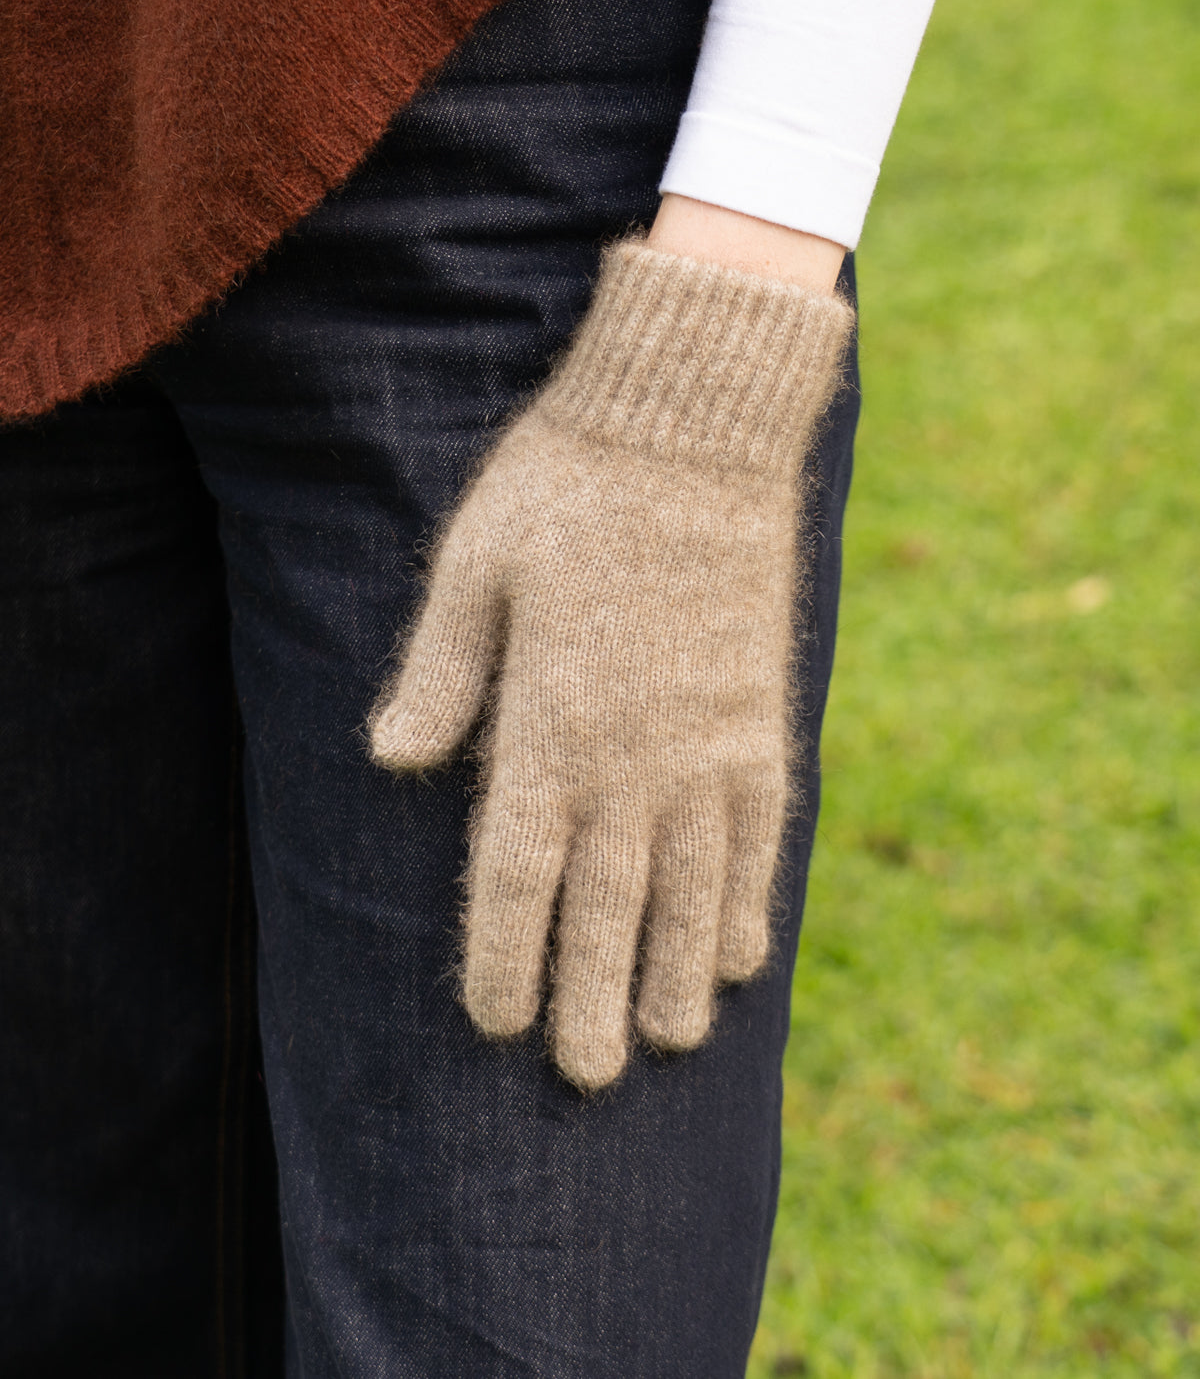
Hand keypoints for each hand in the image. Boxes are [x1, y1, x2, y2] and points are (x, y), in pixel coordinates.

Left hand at [370, 239, 852, 1087]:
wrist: (694, 425)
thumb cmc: (566, 486)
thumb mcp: (475, 565)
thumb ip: (441, 674)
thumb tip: (394, 760)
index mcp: (550, 722)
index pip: (516, 871)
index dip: (504, 954)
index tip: (495, 1021)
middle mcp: (633, 755)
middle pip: (606, 905)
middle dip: (590, 995)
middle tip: (584, 1078)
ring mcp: (707, 743)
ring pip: (690, 887)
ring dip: (675, 972)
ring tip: (666, 1042)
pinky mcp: (761, 720)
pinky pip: (758, 834)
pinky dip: (748, 900)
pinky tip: (741, 956)